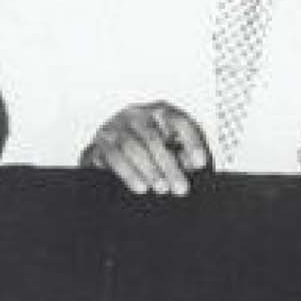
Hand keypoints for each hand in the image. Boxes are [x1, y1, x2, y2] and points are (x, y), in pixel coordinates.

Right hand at [81, 102, 209, 195]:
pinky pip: (113, 157)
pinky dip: (129, 174)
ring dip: (150, 170)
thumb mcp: (169, 148)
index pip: (178, 121)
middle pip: (154, 137)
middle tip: (180, 188)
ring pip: (132, 146)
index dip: (191, 142)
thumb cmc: (146, 150)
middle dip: (169, 166)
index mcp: (158, 112)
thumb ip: (182, 154)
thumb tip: (192, 164)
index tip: (201, 163)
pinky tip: (140, 187)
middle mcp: (136, 115)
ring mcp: (115, 127)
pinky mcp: (99, 144)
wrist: (107, 153)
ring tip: (162, 188)